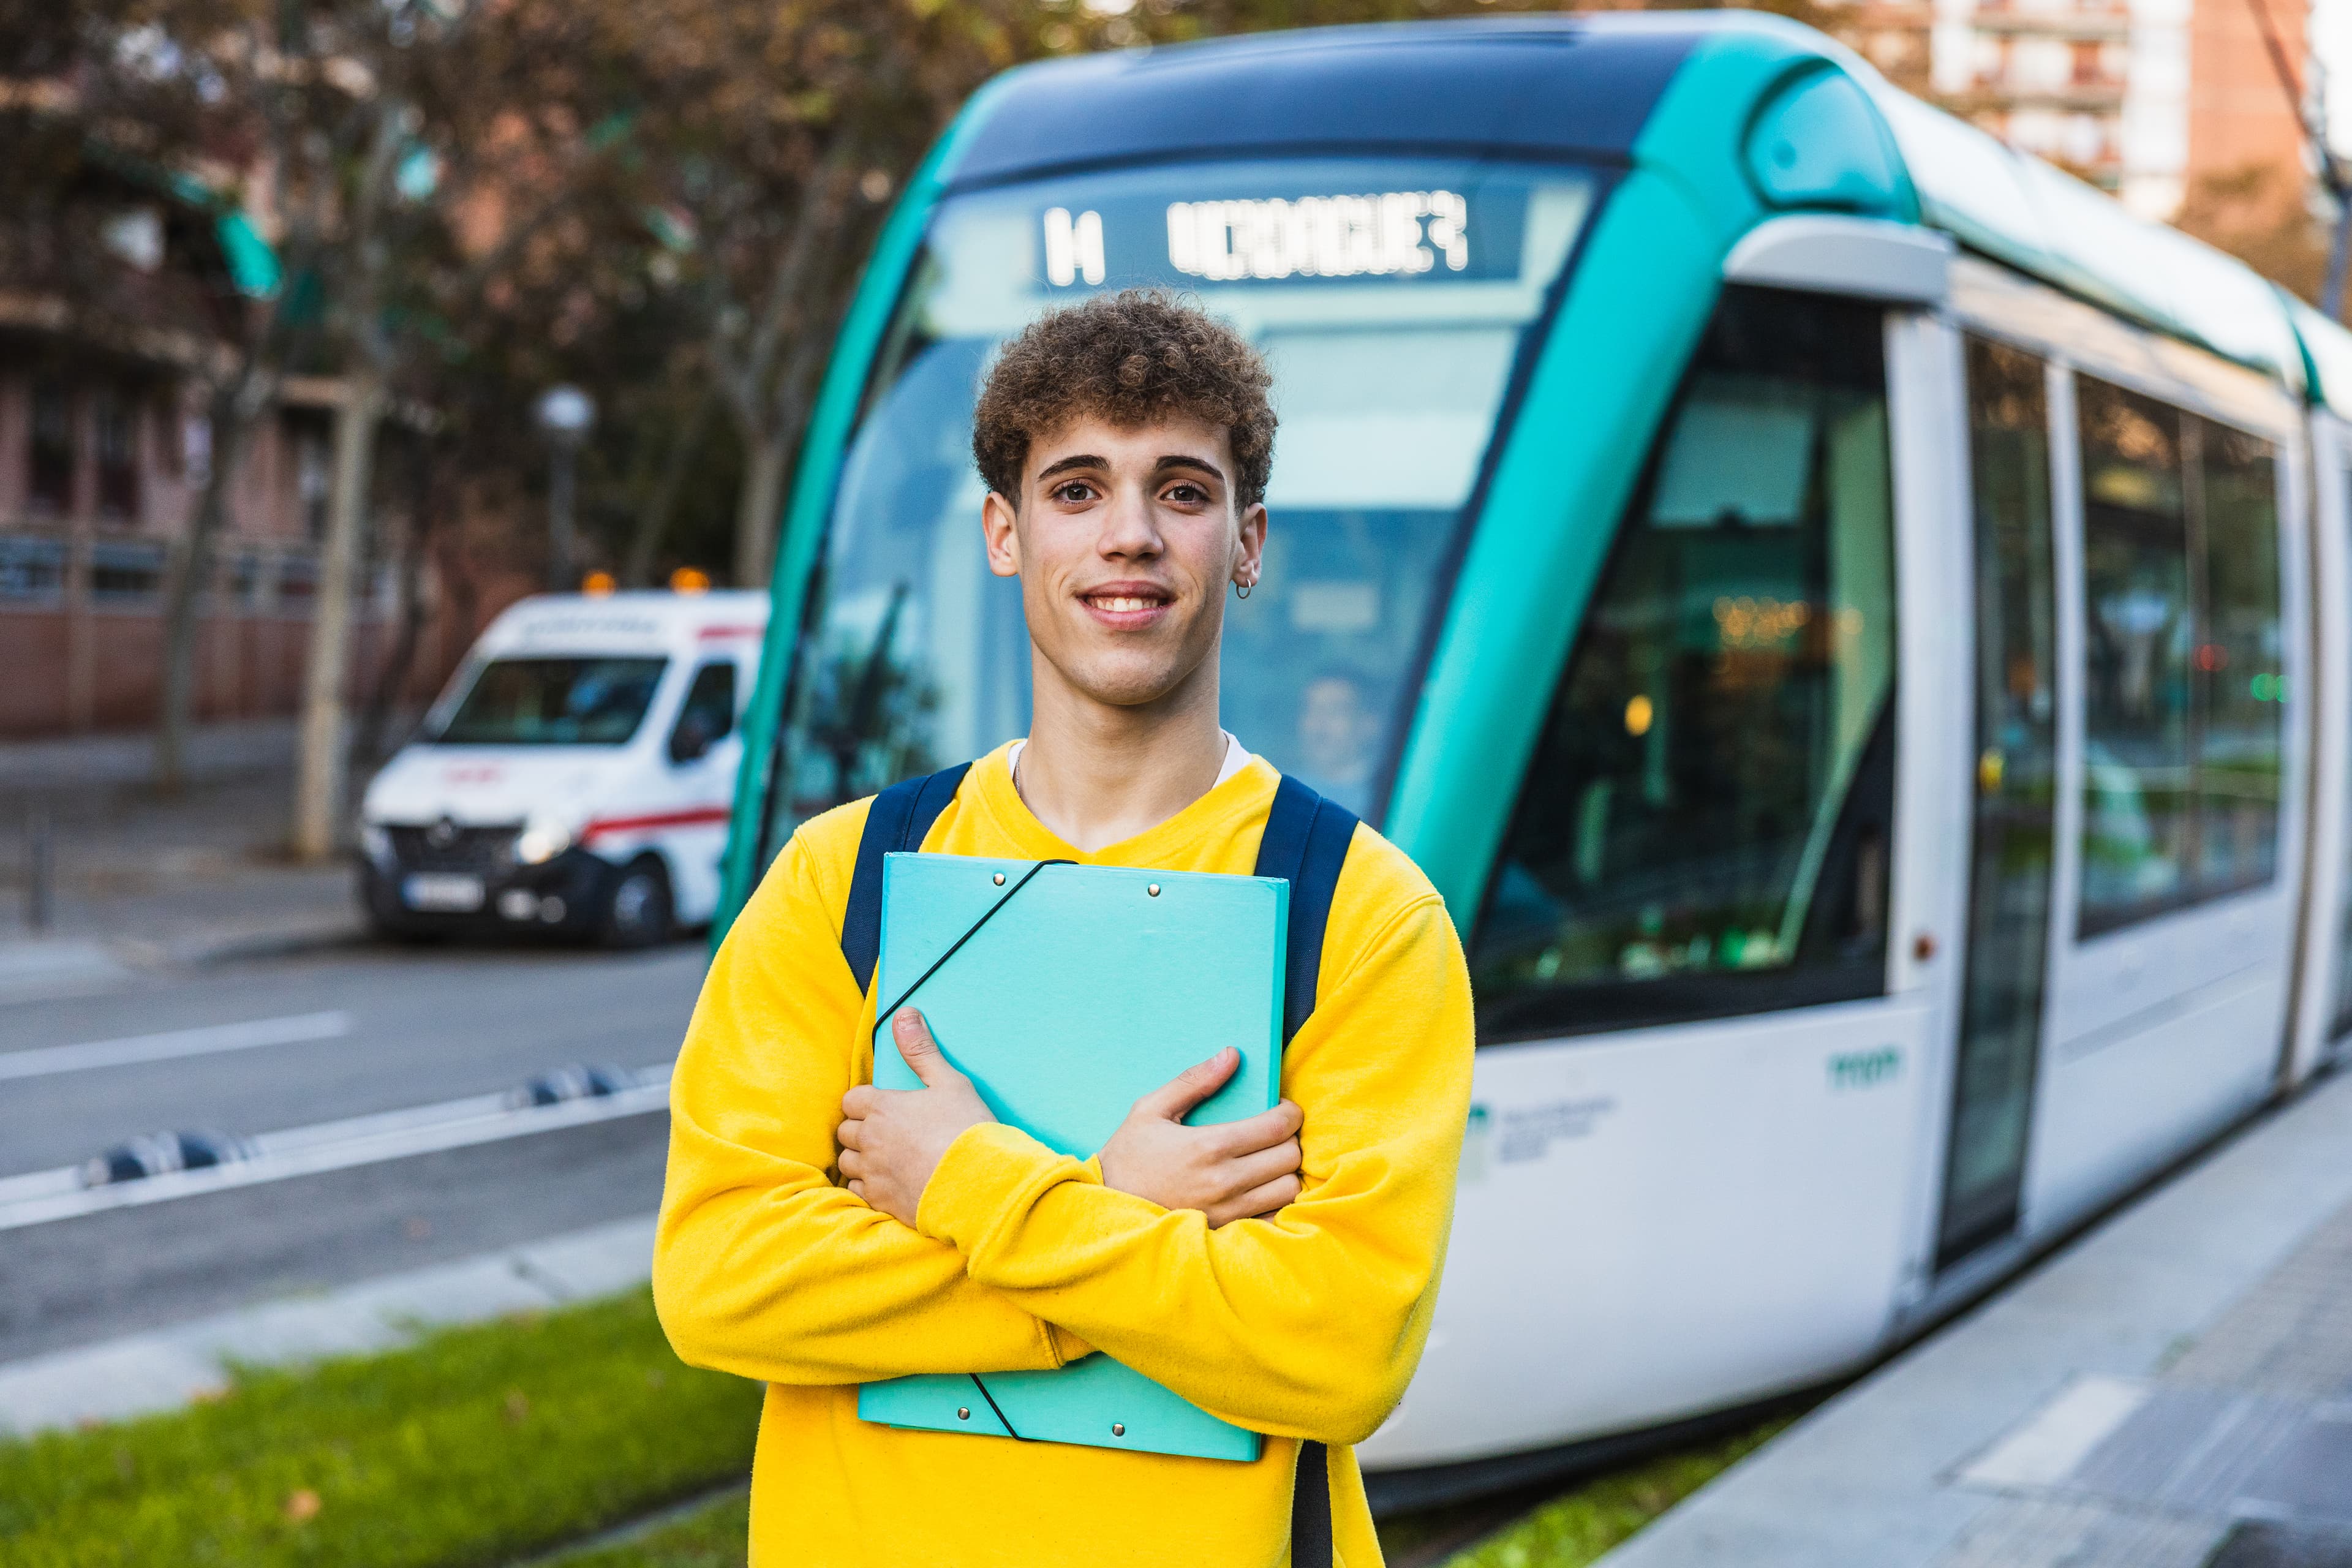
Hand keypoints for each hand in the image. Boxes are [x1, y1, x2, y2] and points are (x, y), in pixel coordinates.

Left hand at [837, 1009, 994, 1226]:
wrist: (978, 1184)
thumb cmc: (966, 1129)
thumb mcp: (949, 1082)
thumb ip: (921, 1050)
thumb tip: (904, 1015)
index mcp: (881, 1108)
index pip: (851, 1100)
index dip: (865, 1102)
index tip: (884, 1107)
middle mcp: (869, 1140)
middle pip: (845, 1131)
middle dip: (860, 1129)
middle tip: (887, 1132)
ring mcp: (872, 1173)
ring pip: (848, 1163)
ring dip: (861, 1158)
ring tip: (885, 1157)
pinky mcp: (880, 1201)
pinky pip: (858, 1191)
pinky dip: (868, 1185)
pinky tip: (889, 1182)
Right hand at [1098, 1048, 1303, 1227]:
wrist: (1108, 1205)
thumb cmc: (1128, 1154)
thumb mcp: (1151, 1108)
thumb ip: (1194, 1081)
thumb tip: (1232, 1055)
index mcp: (1209, 1146)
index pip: (1278, 1127)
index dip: (1291, 1113)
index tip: (1283, 1108)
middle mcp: (1225, 1181)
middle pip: (1290, 1157)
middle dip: (1289, 1139)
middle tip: (1274, 1133)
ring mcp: (1228, 1211)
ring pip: (1289, 1188)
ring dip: (1285, 1171)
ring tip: (1267, 1160)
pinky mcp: (1228, 1231)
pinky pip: (1274, 1217)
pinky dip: (1275, 1202)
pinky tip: (1260, 1189)